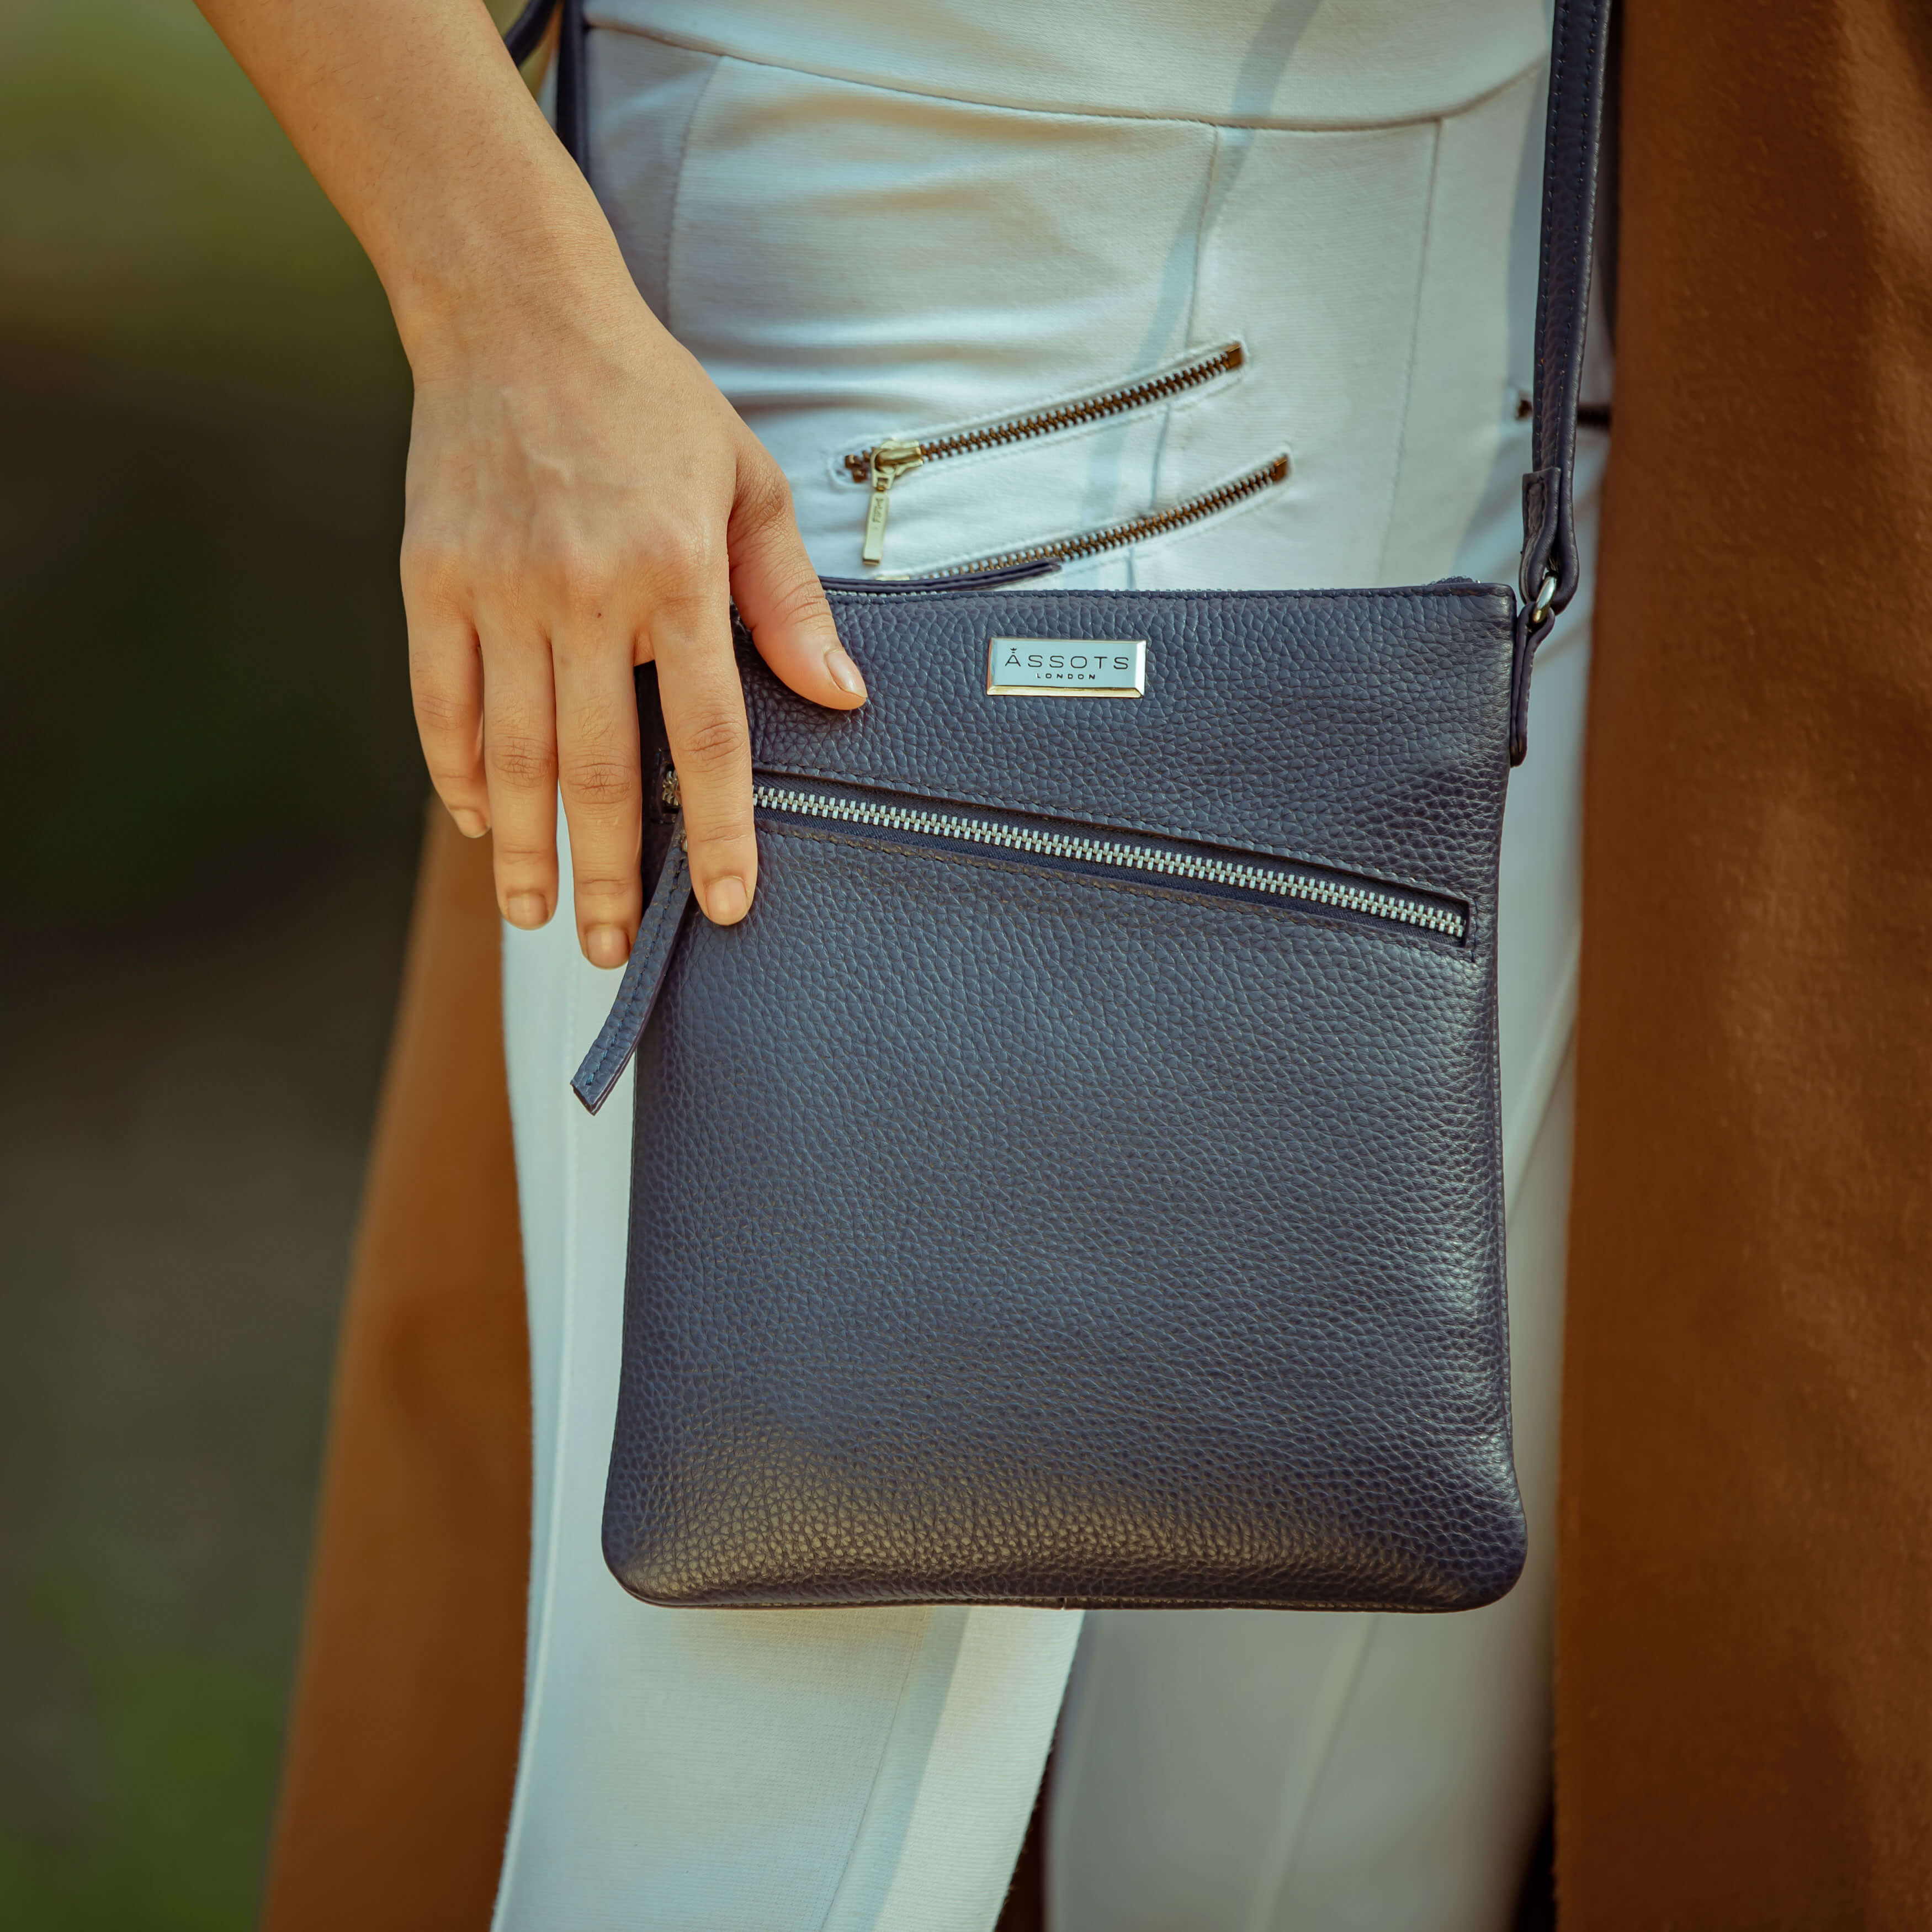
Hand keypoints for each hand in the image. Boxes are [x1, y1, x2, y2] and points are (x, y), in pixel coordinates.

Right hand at [400, 284, 866, 963]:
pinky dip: (454, 772)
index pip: (709, 734)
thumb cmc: (650, 402)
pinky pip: (439, 701)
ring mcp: (498, 588)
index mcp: (676, 573)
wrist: (518, 313)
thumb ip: (789, 600)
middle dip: (608, 873)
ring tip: (536, 916)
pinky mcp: (432, 579)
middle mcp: (584, 591)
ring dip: (524, 847)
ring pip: (511, 751)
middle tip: (609, 951)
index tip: (727, 905)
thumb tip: (841, 699)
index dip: (722, 831)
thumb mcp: (748, 483)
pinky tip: (477, 823)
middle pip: (602, 769)